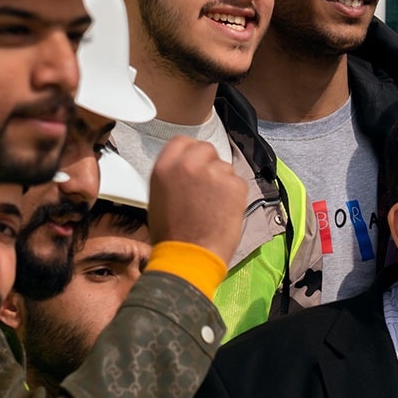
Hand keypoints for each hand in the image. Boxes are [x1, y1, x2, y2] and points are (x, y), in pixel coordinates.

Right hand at [147, 134, 248, 264]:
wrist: (189, 256)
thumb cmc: (171, 234)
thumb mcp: (159, 196)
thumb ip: (173, 175)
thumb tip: (186, 169)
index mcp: (165, 166)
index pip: (182, 141)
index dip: (191, 152)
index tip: (195, 163)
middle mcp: (189, 164)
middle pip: (206, 149)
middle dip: (209, 164)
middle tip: (208, 186)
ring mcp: (214, 173)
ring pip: (224, 167)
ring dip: (222, 181)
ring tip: (214, 206)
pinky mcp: (235, 185)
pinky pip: (238, 182)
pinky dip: (235, 195)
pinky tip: (225, 211)